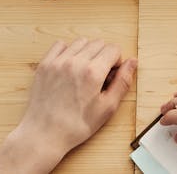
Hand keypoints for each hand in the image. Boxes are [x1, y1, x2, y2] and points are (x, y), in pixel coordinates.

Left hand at [0, 39, 136, 172]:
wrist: (45, 133)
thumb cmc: (76, 125)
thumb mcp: (107, 108)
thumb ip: (122, 82)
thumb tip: (132, 62)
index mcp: (93, 72)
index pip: (113, 49)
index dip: (117, 62)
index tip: (110, 75)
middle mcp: (75, 62)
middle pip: (98, 43)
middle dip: (103, 56)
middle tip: (99, 76)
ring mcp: (58, 61)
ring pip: (81, 42)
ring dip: (87, 52)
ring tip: (84, 71)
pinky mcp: (45, 64)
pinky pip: (60, 45)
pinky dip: (68, 51)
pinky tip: (69, 66)